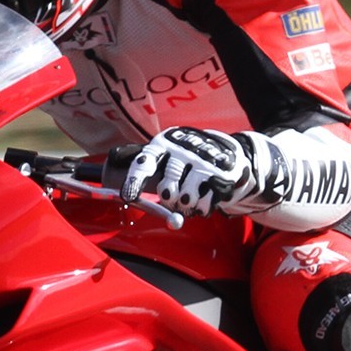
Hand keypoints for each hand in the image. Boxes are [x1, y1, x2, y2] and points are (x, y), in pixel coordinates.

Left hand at [120, 127, 280, 214]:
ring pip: (184, 200)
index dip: (135, 180)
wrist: (233, 154)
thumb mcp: (168, 152)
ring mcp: (204, 163)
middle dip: (169, 198)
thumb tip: (117, 177)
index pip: (145, 162)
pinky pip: (203, 205)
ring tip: (191, 195)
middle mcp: (183, 149)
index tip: (128, 196)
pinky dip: (201, 208)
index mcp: (164, 141)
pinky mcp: (221, 177)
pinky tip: (205, 196)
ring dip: (186, 205)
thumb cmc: (190, 158)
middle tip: (174, 195)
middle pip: (167, 189)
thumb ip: (147, 165)